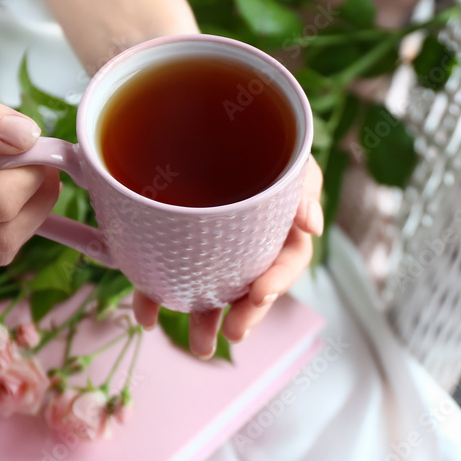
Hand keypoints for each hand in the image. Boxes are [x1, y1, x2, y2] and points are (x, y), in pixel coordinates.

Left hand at [132, 158, 324, 357]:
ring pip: (215, 291)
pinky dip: (155, 298)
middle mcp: (252, 243)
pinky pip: (169, 276)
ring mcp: (215, 249)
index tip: (261, 293)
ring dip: (207, 321)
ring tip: (200, 347)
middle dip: (246, 314)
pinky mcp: (177, 247)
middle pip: (255, 286)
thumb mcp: (289, 157)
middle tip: (235, 332)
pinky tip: (145, 314)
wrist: (201, 114)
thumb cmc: (256, 139)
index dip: (279, 279)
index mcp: (282, 226)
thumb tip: (314, 227)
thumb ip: (303, 188)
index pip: (290, 259)